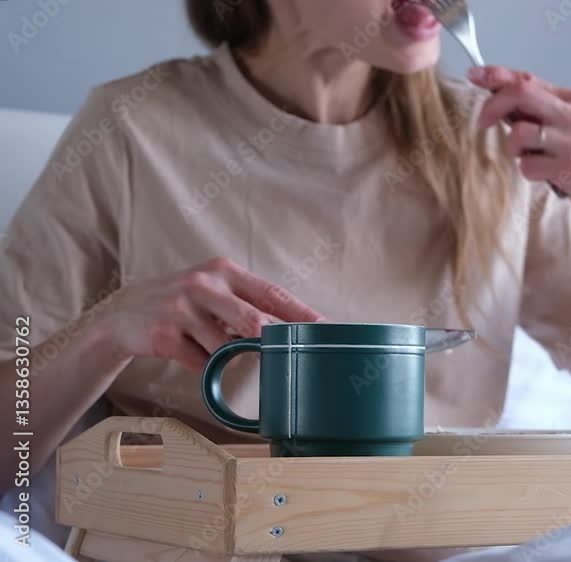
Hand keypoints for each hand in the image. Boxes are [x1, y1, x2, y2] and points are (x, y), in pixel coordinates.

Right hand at [95, 257, 322, 370]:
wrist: (123, 314)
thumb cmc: (182, 304)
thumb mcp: (215, 293)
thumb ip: (248, 304)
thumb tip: (292, 328)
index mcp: (224, 271)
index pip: (271, 293)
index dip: (300, 313)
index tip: (323, 327)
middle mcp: (205, 284)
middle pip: (253, 320)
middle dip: (271, 341)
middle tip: (284, 353)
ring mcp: (183, 308)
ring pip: (226, 348)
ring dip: (225, 356)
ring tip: (208, 344)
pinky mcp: (166, 333)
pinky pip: (201, 362)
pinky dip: (203, 365)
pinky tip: (189, 353)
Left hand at [468, 65, 570, 225]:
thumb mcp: (569, 125)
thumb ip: (540, 110)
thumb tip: (500, 98)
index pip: (528, 79)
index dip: (496, 75)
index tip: (475, 75)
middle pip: (520, 94)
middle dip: (493, 106)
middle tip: (483, 122)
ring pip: (518, 133)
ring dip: (515, 149)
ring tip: (533, 158)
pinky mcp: (570, 168)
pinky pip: (527, 165)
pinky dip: (529, 172)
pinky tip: (546, 175)